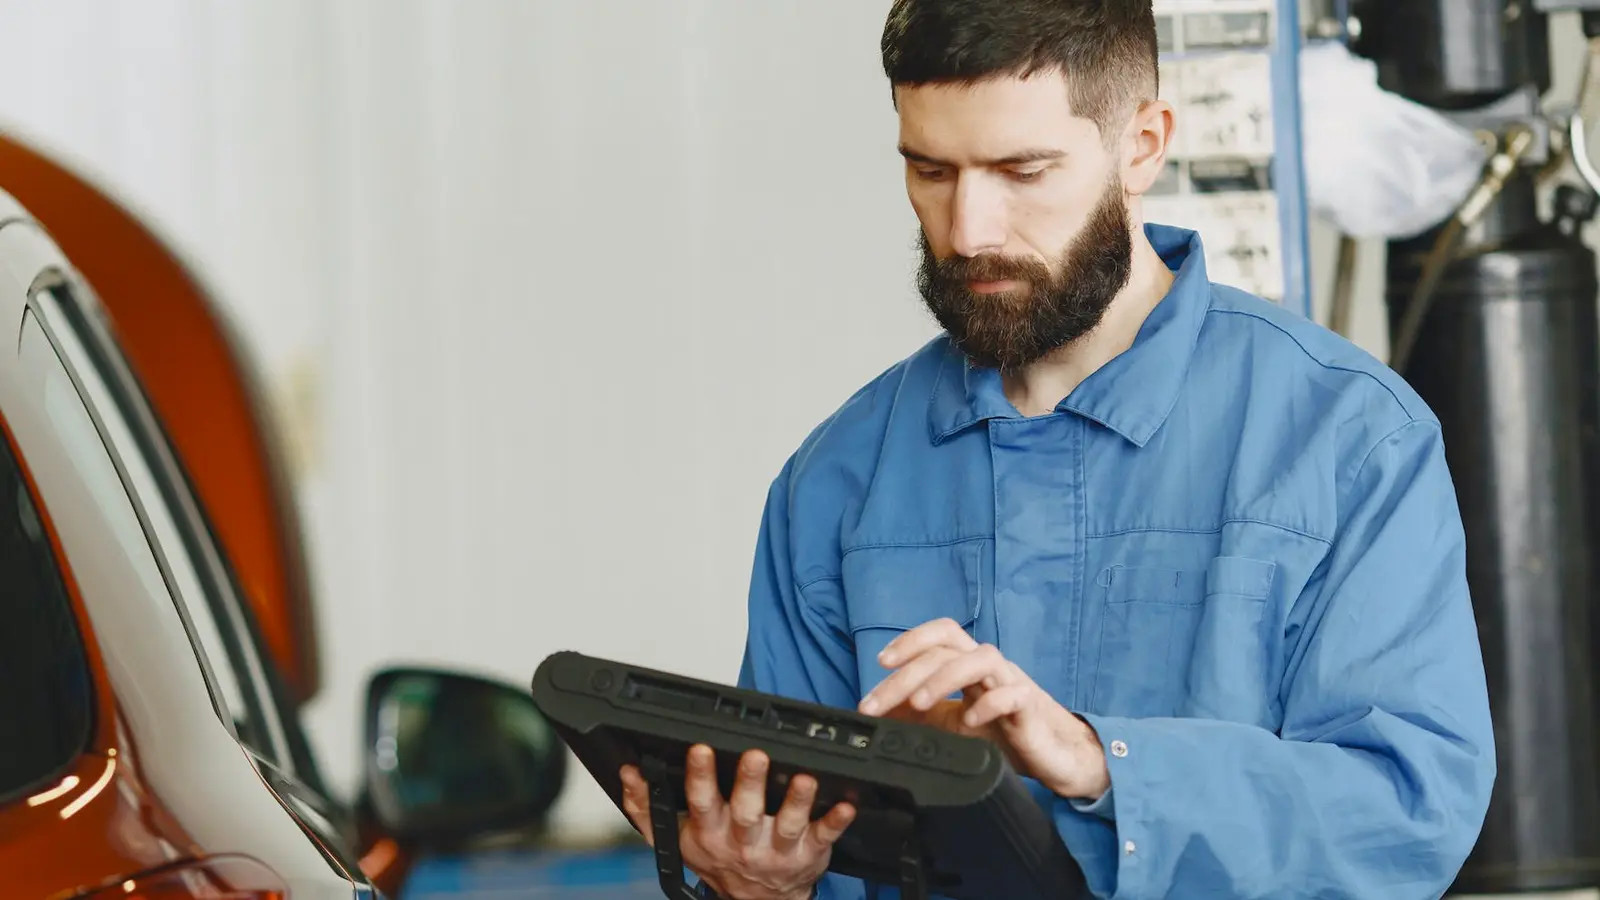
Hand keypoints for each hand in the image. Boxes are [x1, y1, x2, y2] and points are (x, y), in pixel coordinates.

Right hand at [618, 744, 855, 899]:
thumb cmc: (719, 859)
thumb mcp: (676, 838)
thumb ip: (647, 807)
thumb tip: (629, 773)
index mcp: (710, 831)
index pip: (701, 800)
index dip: (700, 775)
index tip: (701, 748)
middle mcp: (743, 840)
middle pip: (745, 810)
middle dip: (749, 781)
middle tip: (755, 754)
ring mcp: (778, 848)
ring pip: (787, 823)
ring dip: (796, 800)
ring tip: (804, 777)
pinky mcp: (809, 852)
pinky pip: (824, 836)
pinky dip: (836, 821)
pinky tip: (847, 804)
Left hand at [856, 618, 1109, 799]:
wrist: (1054, 756)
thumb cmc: (1003, 733)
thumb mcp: (951, 723)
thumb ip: (919, 715)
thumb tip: (879, 712)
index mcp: (969, 665)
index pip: (941, 634)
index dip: (910, 640)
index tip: (880, 662)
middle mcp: (989, 666)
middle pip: (947, 650)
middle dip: (907, 674)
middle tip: (876, 704)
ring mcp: (1011, 683)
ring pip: (980, 659)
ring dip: (943, 678)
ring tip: (919, 704)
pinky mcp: (1030, 708)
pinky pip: (1012, 695)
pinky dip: (988, 704)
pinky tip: (970, 721)